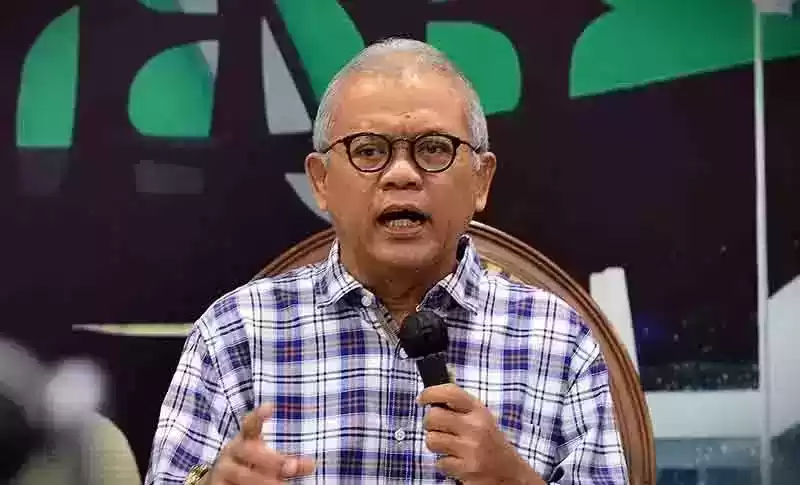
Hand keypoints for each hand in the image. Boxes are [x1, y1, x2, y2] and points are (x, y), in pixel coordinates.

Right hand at [207, 404, 315, 484]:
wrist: (219, 483)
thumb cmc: (250, 467)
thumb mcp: (269, 462)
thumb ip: (290, 463)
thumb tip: (312, 465)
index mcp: (245, 440)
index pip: (250, 424)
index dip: (258, 415)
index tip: (270, 407)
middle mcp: (232, 451)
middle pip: (249, 451)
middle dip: (272, 460)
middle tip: (291, 467)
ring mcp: (222, 469)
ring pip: (241, 474)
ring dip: (263, 481)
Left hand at [418, 384, 543, 484]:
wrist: (511, 473)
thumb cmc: (490, 442)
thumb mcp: (481, 418)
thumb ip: (460, 407)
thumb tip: (430, 397)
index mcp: (479, 411)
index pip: (450, 393)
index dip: (430, 393)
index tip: (421, 399)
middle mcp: (476, 427)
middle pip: (433, 417)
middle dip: (429, 423)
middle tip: (437, 428)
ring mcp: (471, 449)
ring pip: (431, 440)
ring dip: (435, 445)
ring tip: (448, 447)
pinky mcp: (466, 469)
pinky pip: (439, 462)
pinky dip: (445, 464)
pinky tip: (457, 462)